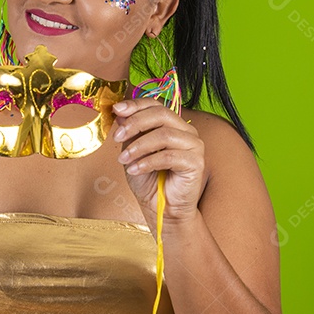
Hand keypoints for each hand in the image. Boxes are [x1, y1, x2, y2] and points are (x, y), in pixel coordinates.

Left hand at [112, 97, 204, 226]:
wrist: (161, 208)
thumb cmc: (149, 180)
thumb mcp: (133, 152)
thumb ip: (130, 132)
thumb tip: (120, 112)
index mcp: (172, 125)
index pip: (155, 105)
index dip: (135, 105)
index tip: (116, 109)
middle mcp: (186, 131)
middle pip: (161, 114)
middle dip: (135, 123)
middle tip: (117, 137)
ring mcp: (194, 145)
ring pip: (164, 135)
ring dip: (138, 146)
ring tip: (123, 160)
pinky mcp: (196, 162)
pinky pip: (168, 156)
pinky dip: (147, 162)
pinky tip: (134, 170)